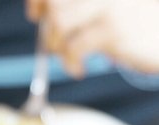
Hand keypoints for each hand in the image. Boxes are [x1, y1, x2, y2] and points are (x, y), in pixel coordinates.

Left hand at [26, 0, 158, 76]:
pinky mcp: (113, 29)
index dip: (39, 0)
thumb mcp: (109, 7)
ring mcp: (111, 4)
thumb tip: (42, 15)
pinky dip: (70, 62)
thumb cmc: (138, 23)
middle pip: (55, 3)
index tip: (35, 15)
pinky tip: (78, 68)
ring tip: (70, 57)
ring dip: (57, 45)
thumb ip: (79, 6)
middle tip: (54, 43)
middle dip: (47, 26)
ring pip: (59, 21)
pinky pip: (73, 46)